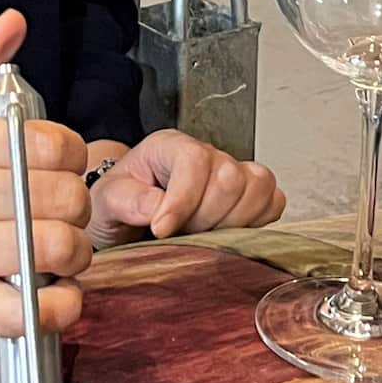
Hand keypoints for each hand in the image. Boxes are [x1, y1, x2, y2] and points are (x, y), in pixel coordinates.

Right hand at [0, 11, 93, 338]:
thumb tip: (12, 23)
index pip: (53, 143)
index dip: (69, 155)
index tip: (56, 166)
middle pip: (64, 197)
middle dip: (76, 205)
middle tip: (60, 210)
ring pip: (56, 249)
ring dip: (73, 254)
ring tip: (56, 251)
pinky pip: (30, 310)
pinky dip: (55, 308)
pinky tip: (49, 295)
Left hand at [86, 131, 284, 251]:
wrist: (128, 221)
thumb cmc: (120, 206)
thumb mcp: (107, 202)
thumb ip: (128, 201)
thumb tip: (158, 209)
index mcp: (169, 147)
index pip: (193, 160)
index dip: (182, 200)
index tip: (161, 230)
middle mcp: (206, 155)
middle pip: (230, 177)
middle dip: (205, 217)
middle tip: (181, 234)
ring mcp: (233, 173)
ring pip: (258, 187)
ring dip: (231, 223)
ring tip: (202, 235)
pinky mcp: (251, 196)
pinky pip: (274, 203)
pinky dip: (256, 225)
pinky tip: (226, 235)